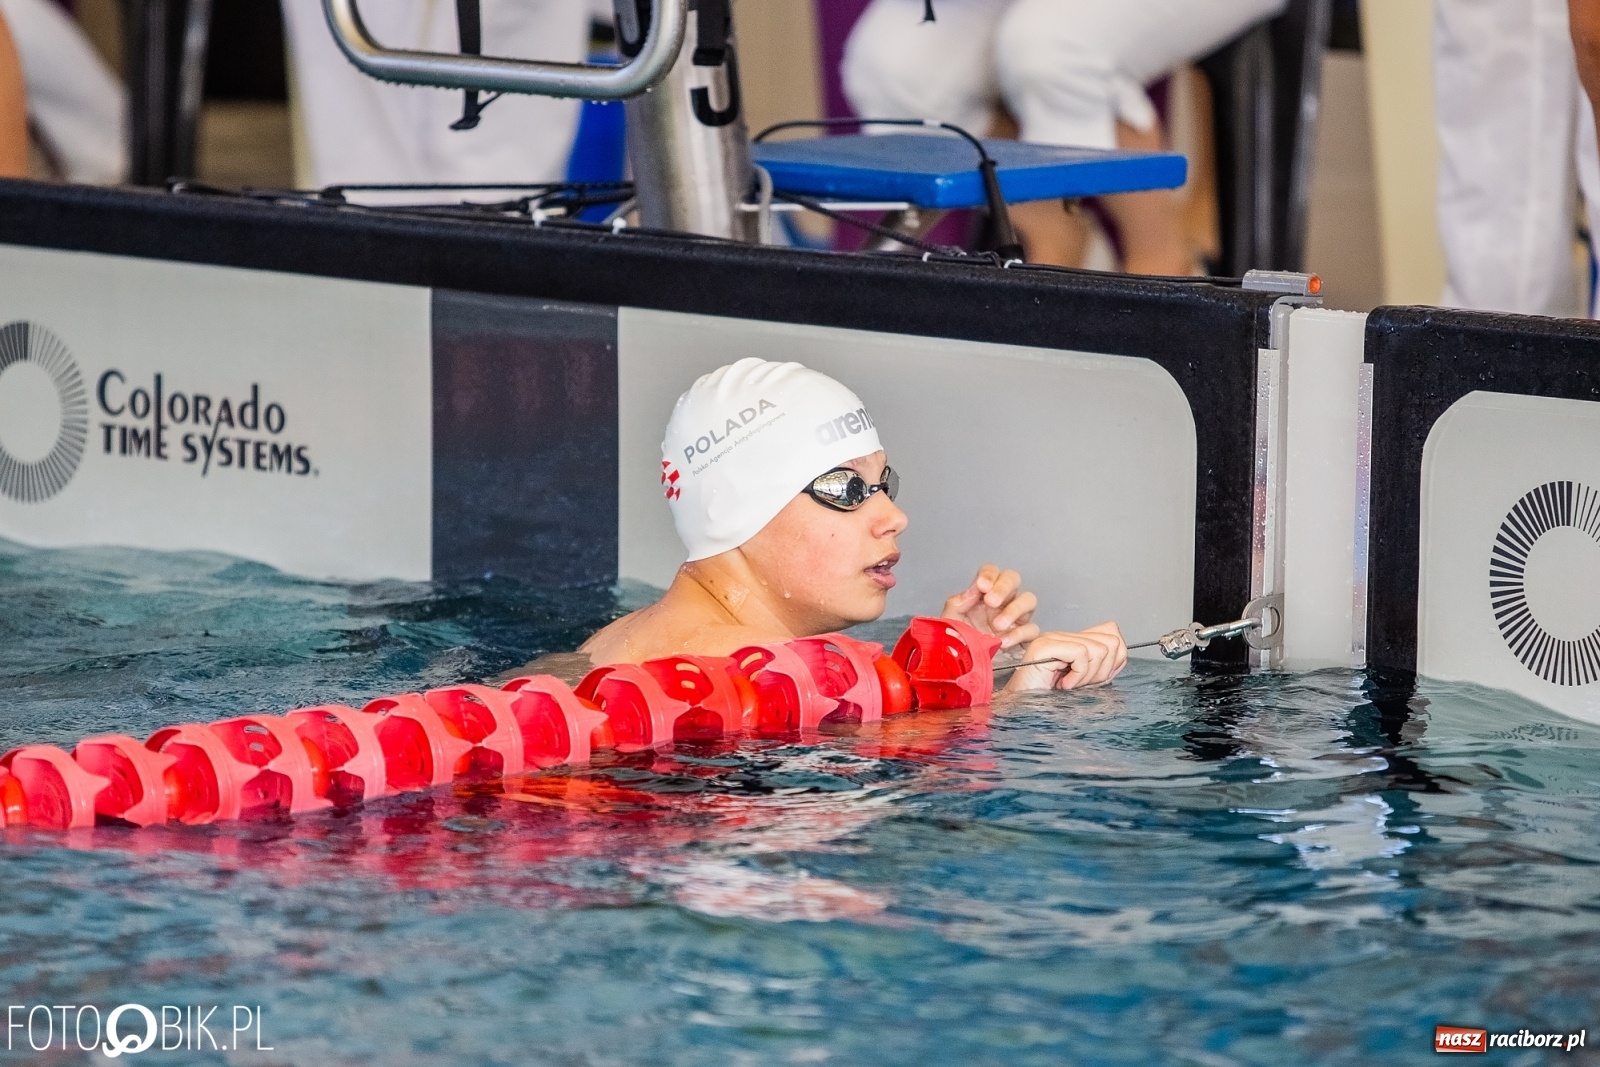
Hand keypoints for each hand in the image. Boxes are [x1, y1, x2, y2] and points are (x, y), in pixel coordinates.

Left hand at [943, 564, 1039, 650]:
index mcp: (983, 594)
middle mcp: (1002, 602)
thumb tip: (972, 591)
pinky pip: (1031, 629)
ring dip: (1014, 609)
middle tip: (991, 601)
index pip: (992, 572)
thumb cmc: (959, 644)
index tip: (981, 586)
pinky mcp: (1024, 637)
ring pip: (1029, 600)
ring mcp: (1016, 618)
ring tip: (997, 624)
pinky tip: (1004, 641)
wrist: (966, 670)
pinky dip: (1019, 634)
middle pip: (1013, 579)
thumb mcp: (950, 622)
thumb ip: (957, 603)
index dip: (989, 574)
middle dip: (1003, 587)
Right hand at [1002, 622, 1126, 691]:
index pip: (1112, 632)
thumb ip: (1102, 667)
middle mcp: (1064, 635)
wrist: (1021, 714)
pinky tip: (1064, 685)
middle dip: (1103, 670)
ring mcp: (1054, 638)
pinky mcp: (1045, 645)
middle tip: (1082, 684)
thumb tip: (1121, 654)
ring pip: (1099, 648)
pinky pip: (1082, 654)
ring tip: (1071, 686)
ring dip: (1089, 675)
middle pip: (1111, 640)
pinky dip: (1079, 675)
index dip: (1115, 659)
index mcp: (1074, 642)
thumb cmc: (1050, 703)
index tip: (1097, 680)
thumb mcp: (1086, 685)